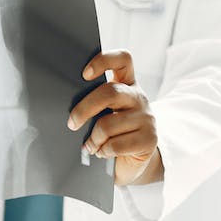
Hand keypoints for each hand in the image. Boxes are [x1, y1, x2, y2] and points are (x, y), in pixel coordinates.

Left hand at [67, 49, 162, 185]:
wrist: (133, 161)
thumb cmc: (113, 133)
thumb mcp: (105, 112)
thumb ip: (95, 103)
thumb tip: (70, 107)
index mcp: (127, 84)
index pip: (122, 59)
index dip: (103, 60)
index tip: (84, 74)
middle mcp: (138, 96)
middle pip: (110, 92)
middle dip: (84, 109)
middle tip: (72, 123)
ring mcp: (147, 117)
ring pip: (108, 124)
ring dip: (93, 139)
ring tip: (91, 145)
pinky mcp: (149, 139)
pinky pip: (116, 144)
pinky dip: (104, 151)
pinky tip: (103, 152)